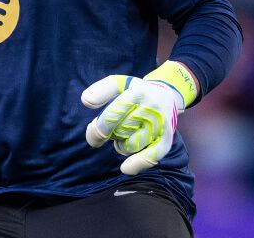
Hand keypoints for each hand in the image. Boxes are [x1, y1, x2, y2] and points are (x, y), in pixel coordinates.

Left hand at [80, 61, 196, 174]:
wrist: (166, 94)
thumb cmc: (134, 91)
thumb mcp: (118, 83)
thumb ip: (101, 90)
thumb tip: (86, 100)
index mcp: (137, 91)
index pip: (114, 113)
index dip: (99, 127)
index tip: (92, 132)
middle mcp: (152, 106)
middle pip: (121, 131)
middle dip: (111, 134)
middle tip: (113, 129)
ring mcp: (161, 122)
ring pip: (132, 145)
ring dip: (122, 146)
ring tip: (124, 137)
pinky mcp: (167, 136)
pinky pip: (153, 154)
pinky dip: (138, 163)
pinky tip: (125, 168)